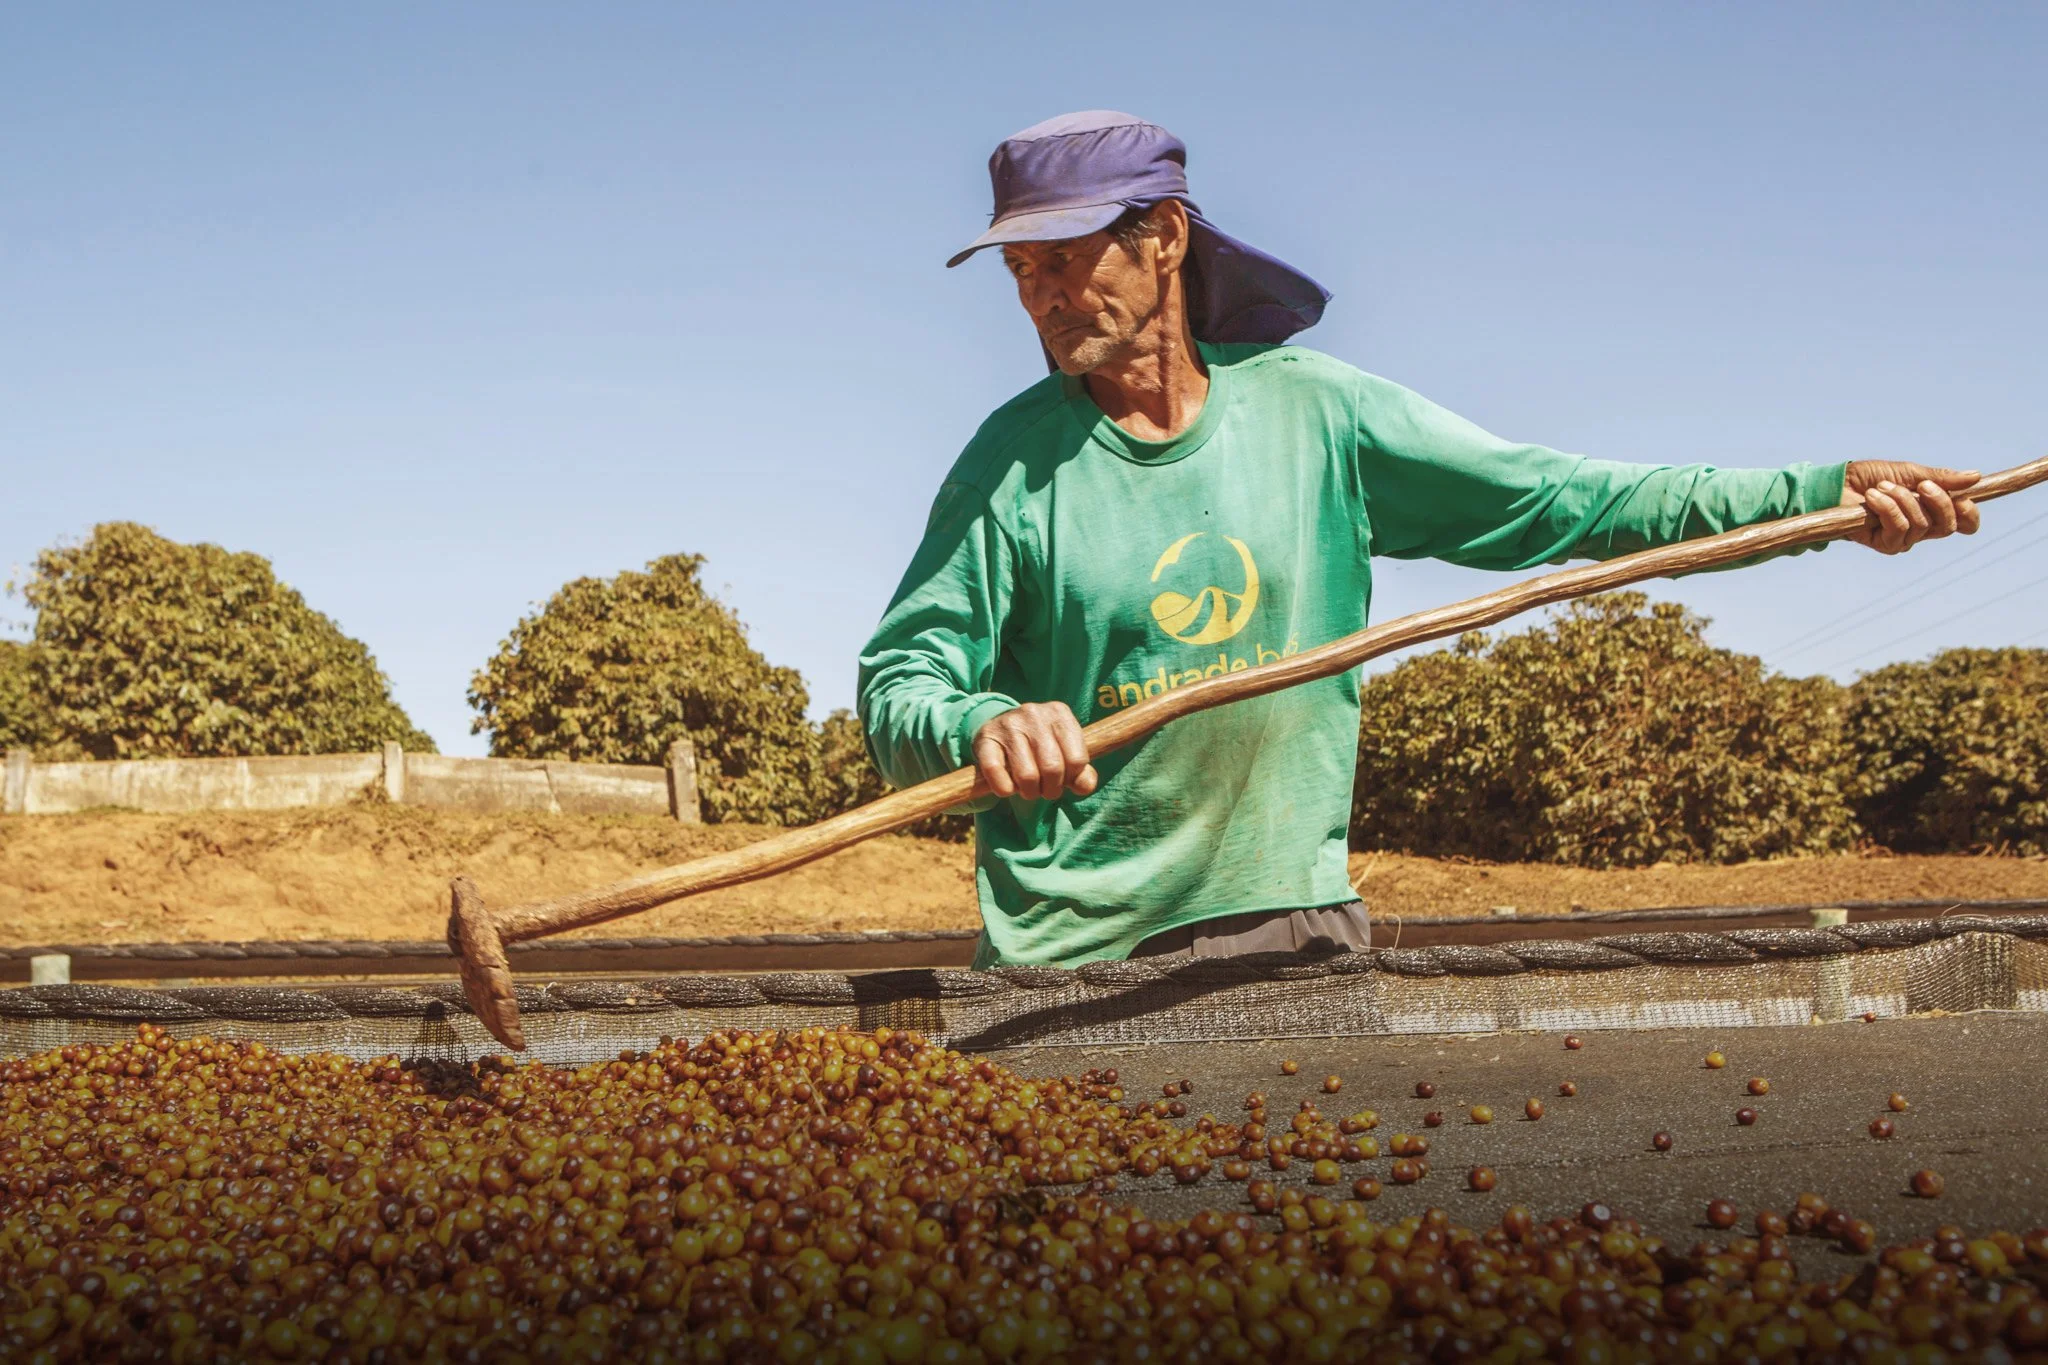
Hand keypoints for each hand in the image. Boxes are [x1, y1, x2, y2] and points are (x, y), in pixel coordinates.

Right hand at [972, 702, 1098, 801]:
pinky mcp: (986, 738)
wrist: (999, 724)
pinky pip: (996, 773)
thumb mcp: (1064, 750)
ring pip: (1027, 776)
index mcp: (1060, 713)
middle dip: (1050, 790)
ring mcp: (1009, 724)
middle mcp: (1034, 714)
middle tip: (1044, 790)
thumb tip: (1084, 787)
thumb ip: (1081, 772)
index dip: (1071, 779)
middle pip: (1052, 769)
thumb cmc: (1039, 744)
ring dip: (1029, 792)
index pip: (1077, 760)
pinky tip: (1007, 786)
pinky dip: (1004, 789)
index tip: (1063, 779)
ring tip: (1028, 788)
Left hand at [1840, 461, 1981, 554]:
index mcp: (1933, 511)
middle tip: (1921, 484)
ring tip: (1882, 487)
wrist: (1838, 484)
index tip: (1964, 498)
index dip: (1969, 514)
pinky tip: (1873, 497)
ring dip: (1902, 500)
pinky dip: (1887, 508)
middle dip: (1938, 501)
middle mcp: (1922, 529)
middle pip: (1947, 526)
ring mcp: (1904, 539)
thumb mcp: (1909, 472)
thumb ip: (1940, 478)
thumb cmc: (1872, 477)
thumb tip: (1975, 476)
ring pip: (1921, 525)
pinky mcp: (1884, 544)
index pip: (1965, 524)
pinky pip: (1898, 528)